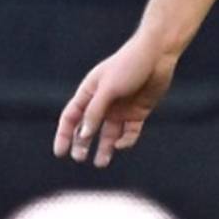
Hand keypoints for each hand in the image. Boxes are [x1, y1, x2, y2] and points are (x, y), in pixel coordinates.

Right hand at [53, 34, 177, 167]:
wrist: (157, 55)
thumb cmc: (129, 66)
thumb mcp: (108, 88)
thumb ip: (95, 111)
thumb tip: (83, 135)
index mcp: (90, 93)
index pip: (71, 117)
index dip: (64, 135)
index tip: (60, 153)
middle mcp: (103, 103)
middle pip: (88, 128)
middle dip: (82, 144)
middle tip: (80, 158)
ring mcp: (121, 109)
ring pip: (109, 134)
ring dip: (104, 148)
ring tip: (100, 163)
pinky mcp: (138, 113)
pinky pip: (129, 132)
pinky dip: (125, 141)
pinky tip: (121, 144)